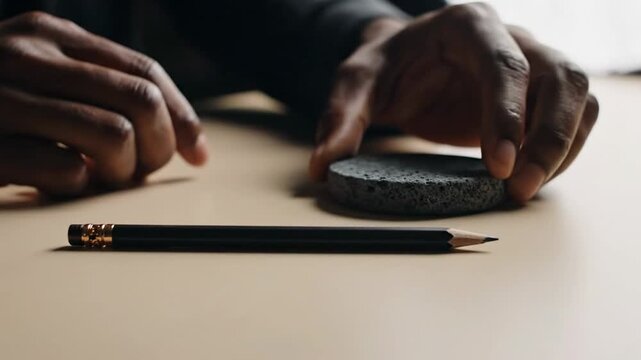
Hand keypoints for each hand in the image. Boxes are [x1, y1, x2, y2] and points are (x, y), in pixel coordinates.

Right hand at [0, 12, 207, 194]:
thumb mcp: (39, 72)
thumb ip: (98, 85)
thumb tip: (181, 136)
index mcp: (50, 34)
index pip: (145, 71)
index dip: (182, 117)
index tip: (198, 154)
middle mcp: (28, 55)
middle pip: (141, 100)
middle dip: (158, 146)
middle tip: (141, 171)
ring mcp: (3, 98)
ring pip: (114, 134)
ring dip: (121, 170)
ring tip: (99, 178)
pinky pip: (67, 169)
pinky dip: (77, 185)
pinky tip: (59, 183)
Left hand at [309, 3, 598, 202]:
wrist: (405, 61)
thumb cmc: (386, 66)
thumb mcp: (356, 83)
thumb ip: (341, 119)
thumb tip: (321, 167)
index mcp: (466, 26)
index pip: (503, 64)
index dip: (507, 115)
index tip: (496, 165)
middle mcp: (510, 38)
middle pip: (559, 78)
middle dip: (548, 138)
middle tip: (515, 189)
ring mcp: (531, 63)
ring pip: (577, 95)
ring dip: (563, 146)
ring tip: (523, 189)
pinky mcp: (538, 92)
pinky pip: (575, 115)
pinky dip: (565, 149)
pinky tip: (532, 176)